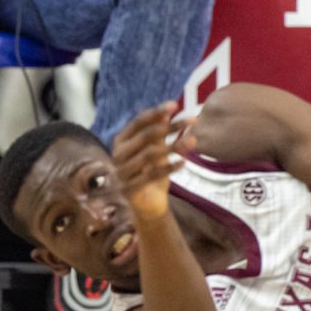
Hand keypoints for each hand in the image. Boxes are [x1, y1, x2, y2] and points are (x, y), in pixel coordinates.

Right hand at [109, 101, 191, 221]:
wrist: (148, 205)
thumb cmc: (151, 172)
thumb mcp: (157, 149)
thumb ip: (159, 133)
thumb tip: (167, 111)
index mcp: (121, 140)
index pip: (138, 122)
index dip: (156, 113)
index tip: (175, 105)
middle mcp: (117, 154)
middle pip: (145, 136)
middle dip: (170, 127)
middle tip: (193, 120)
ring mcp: (121, 172)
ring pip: (149, 155)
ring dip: (173, 146)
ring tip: (193, 141)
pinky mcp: (128, 189)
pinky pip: (151, 175)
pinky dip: (169, 168)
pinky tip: (183, 163)